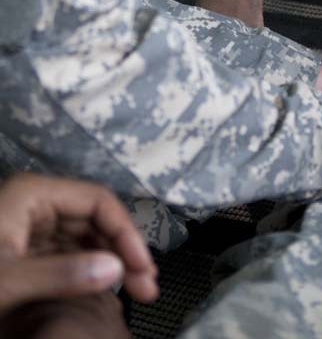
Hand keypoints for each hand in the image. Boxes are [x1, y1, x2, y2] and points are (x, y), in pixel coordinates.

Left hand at [0, 173, 157, 315]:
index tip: (143, 266)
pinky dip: (91, 271)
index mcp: (34, 194)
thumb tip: (116, 270)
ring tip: (137, 288)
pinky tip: (108, 286)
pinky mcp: (29, 250)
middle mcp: (38, 204)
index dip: (125, 232)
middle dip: (123, 250)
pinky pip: (70, 254)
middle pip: (95, 219)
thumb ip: (61, 274)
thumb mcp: (9, 280)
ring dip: (112, 261)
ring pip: (86, 238)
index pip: (97, 200)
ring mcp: (33, 227)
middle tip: (147, 285)